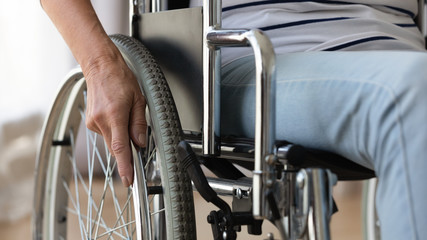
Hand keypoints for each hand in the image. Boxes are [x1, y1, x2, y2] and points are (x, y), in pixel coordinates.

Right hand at [85, 56, 145, 186]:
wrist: (100, 67)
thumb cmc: (121, 80)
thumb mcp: (139, 100)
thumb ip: (139, 124)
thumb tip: (140, 143)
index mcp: (115, 115)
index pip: (120, 148)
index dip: (125, 166)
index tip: (128, 180)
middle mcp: (101, 121)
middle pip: (116, 148)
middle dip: (127, 153)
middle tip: (137, 150)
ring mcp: (93, 123)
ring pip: (111, 142)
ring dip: (121, 139)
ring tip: (126, 119)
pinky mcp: (91, 123)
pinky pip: (106, 134)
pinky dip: (114, 132)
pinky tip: (117, 117)